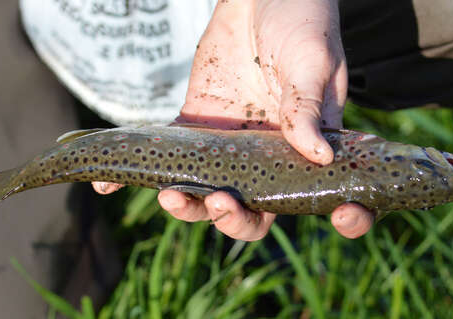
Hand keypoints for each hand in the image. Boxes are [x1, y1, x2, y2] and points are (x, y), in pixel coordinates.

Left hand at [93, 0, 373, 239]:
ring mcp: (230, 146)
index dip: (346, 217)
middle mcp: (268, 156)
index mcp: (308, 145)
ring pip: (207, 192)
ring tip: (167, 194)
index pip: (326, 191)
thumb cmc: (301, 20)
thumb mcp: (311, 60)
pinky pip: (168, 158)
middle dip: (235, 219)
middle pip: (255, 211)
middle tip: (217, 201)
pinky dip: (138, 173)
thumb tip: (319, 156)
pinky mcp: (195, 127)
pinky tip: (106, 182)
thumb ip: (307, 106)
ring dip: (186, 205)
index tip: (340, 215)